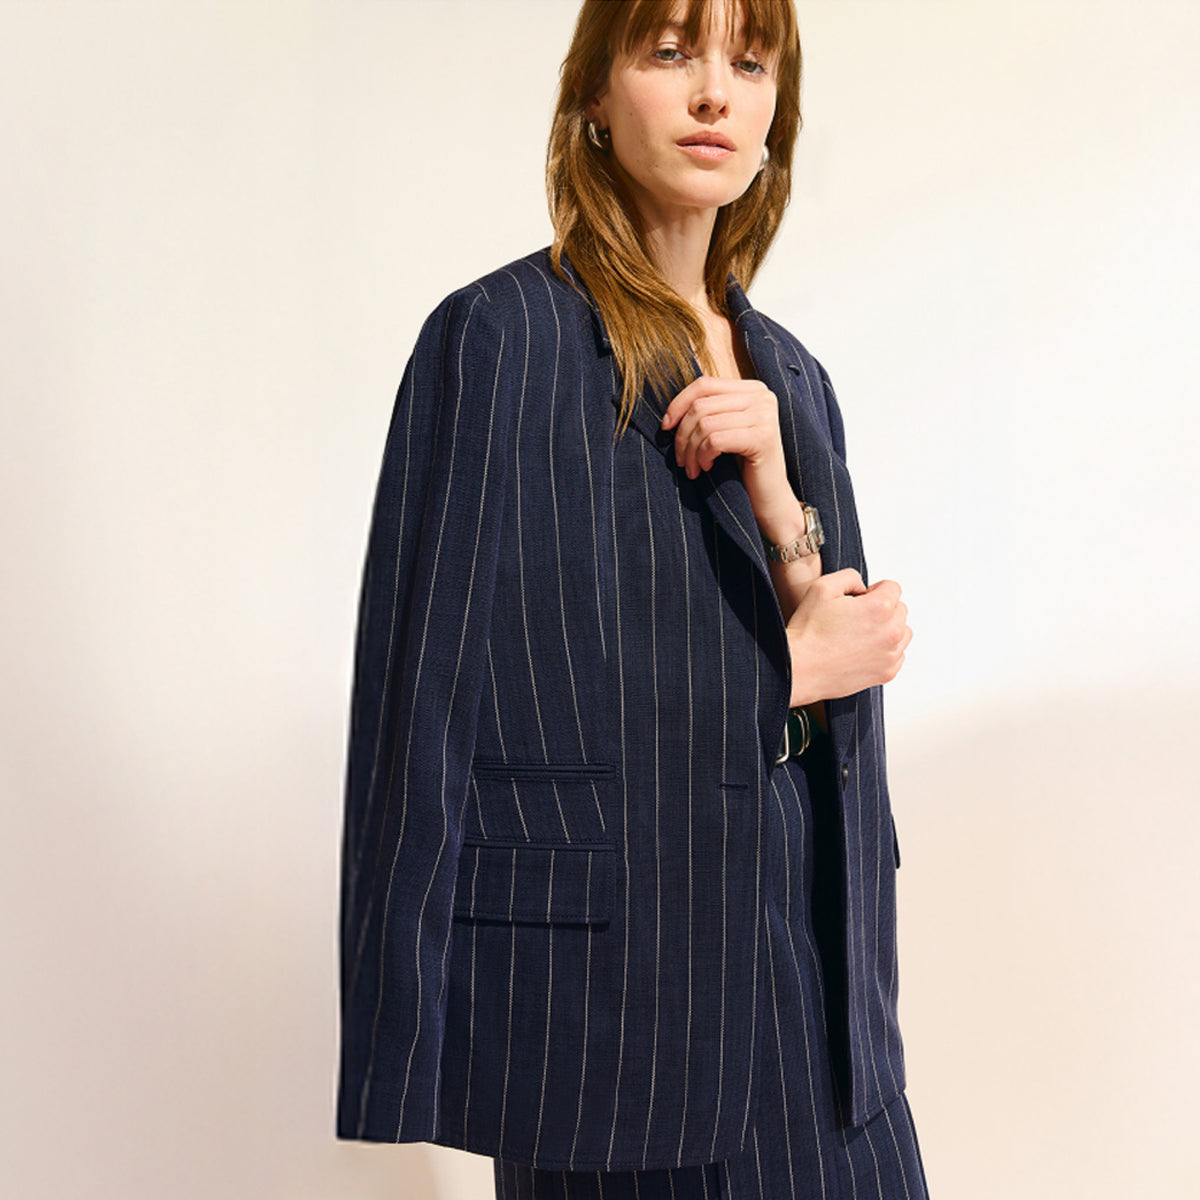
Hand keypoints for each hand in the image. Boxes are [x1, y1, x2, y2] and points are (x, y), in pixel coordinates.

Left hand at [661, 376, 795, 526]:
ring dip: (691, 451)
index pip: (704, 384)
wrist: (769, 498)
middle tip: (681, 460)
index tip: (665, 427)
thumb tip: (669, 412)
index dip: (678, 404)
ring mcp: (765, 415)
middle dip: (682, 435)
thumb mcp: (724, 430)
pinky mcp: (762, 437)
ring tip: (693, 468)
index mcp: (753, 389)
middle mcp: (762, 396)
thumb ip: (708, 411)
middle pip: (701, 405)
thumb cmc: (742, 465)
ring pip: (705, 424)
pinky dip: (703, 456)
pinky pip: (715, 440)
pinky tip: (707, 467)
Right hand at [785, 570, 911, 704]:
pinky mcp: (887, 673)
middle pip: (900, 609)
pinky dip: (884, 650)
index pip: (893, 587)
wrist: (800, 669)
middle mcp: (891, 632)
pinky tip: (861, 650)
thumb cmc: (808, 632)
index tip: (858, 600)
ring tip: (861, 634)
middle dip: (882, 609)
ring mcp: (891, 655)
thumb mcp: (823, 587)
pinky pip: (897, 654)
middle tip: (855, 618)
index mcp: (879, 608)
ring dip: (887, 629)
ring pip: (902, 632)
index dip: (872, 590)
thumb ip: (850, 577)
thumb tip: (864, 587)